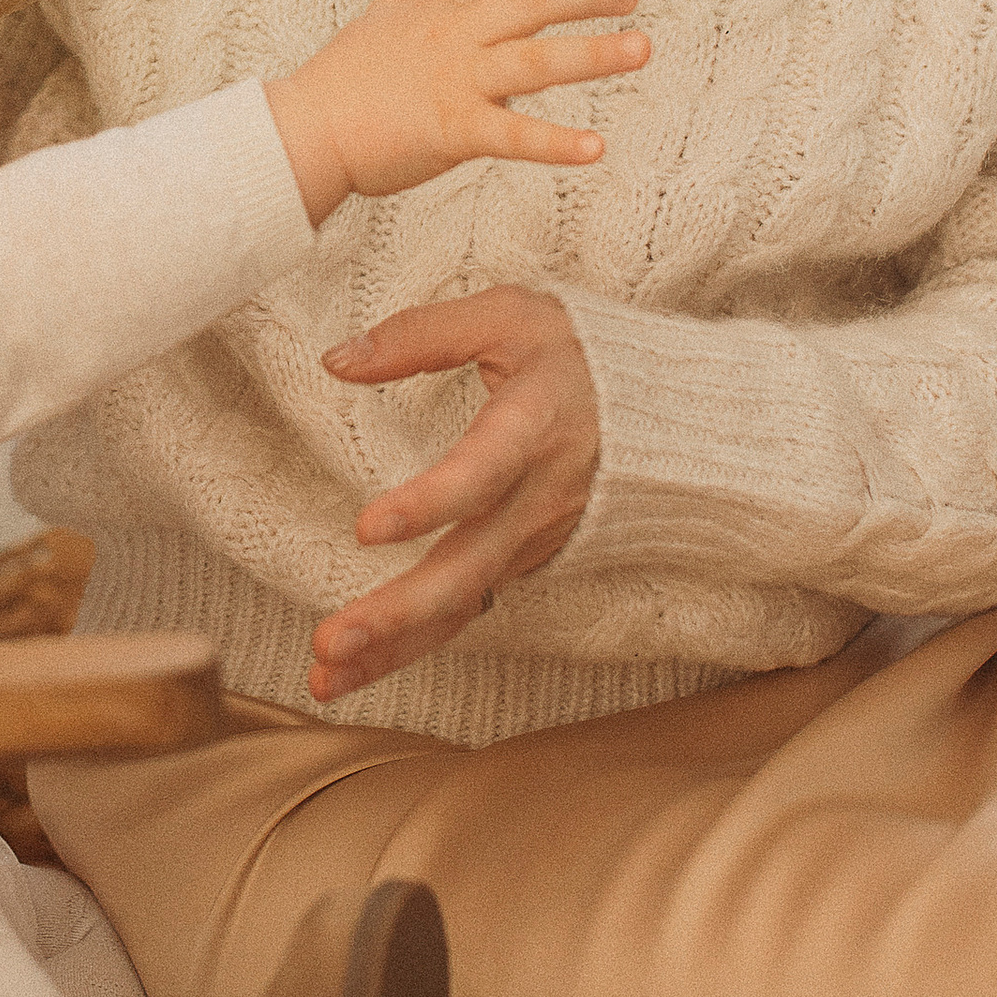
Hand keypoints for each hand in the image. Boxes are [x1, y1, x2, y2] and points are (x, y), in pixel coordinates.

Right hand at [266, 0, 645, 225]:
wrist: (302, 131)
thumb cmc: (334, 82)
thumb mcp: (371, 23)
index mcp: (433, 12)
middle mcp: (452, 38)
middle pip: (530, 3)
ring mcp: (456, 81)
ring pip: (537, 60)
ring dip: (594, 54)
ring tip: (642, 49)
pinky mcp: (453, 129)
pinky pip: (515, 136)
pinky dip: (557, 143)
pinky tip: (597, 147)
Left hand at [309, 286, 598, 698]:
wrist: (673, 416)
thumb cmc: (581, 357)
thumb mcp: (511, 316)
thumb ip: (422, 333)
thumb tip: (335, 359)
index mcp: (532, 429)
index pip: (480, 474)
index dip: (428, 503)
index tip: (369, 529)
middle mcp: (535, 500)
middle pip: (467, 570)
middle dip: (396, 613)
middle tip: (330, 641)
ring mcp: (530, 542)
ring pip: (460, 607)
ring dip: (391, 649)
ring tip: (323, 680)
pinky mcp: (520, 562)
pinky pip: (464, 613)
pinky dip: (408, 649)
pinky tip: (350, 674)